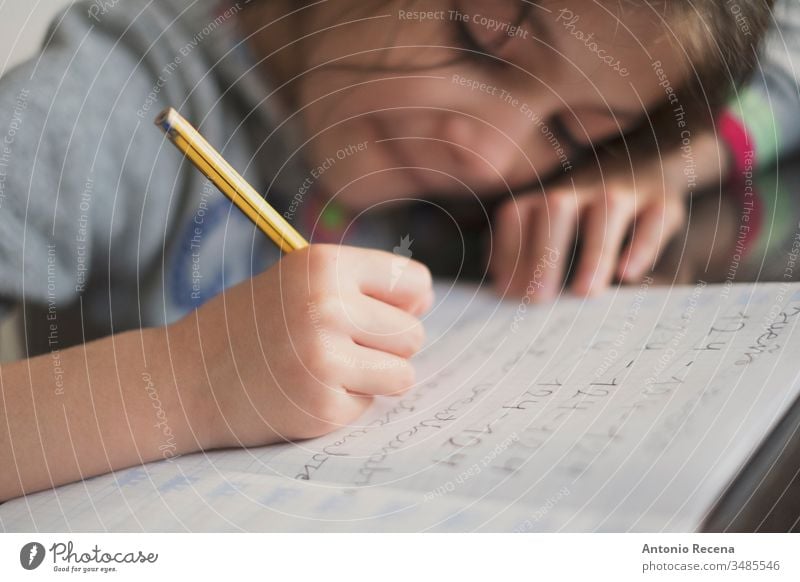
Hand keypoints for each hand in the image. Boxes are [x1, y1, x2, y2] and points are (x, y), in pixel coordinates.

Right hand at [177, 244, 433, 448]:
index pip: (414, 283)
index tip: (380, 313)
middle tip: (337, 347)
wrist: (184, 379)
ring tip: (325, 369)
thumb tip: (424, 303)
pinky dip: (344, 404)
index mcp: (324, 265)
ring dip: (372, 378)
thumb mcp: (297, 281)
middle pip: (413, 334)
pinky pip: (369, 405)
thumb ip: (359, 286)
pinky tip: (304, 391)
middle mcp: (327, 306)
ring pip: (403, 374)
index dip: (405, 303)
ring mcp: (324, 358)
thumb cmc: (247, 327)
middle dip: (384, 347)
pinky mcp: (322, 405)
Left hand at [490, 153, 690, 299]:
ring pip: (607, 214)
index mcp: (547, 192)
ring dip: (594, 254)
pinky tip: (628, 274)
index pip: (517, 215)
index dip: (508, 251)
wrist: (650, 159)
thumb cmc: (586, 204)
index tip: (507, 292)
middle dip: (544, 253)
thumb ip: (522, 243)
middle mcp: (581, 186)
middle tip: (539, 298)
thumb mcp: (550, 214)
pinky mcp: (662, 202)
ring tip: (585, 292)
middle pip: (557, 210)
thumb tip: (498, 281)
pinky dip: (642, 247)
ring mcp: (624, 190)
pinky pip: (653, 221)